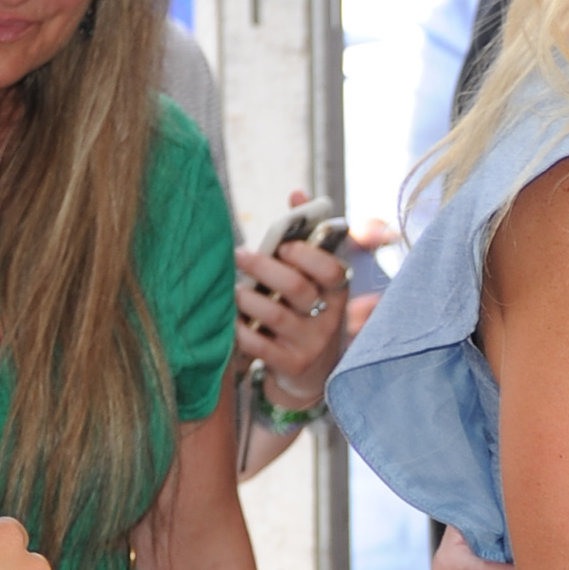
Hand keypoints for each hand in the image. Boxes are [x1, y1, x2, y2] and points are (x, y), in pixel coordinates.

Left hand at [236, 191, 359, 412]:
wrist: (311, 376)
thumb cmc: (305, 314)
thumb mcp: (314, 282)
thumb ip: (306, 238)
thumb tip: (297, 193)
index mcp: (337, 293)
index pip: (331, 270)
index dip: (308, 256)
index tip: (284, 246)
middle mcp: (329, 320)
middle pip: (298, 289)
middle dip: (265, 268)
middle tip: (239, 254)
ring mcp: (312, 345)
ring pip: (276, 316)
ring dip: (248, 299)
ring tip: (233, 289)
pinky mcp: (292, 366)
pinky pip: (260, 345)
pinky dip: (241, 330)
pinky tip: (230, 320)